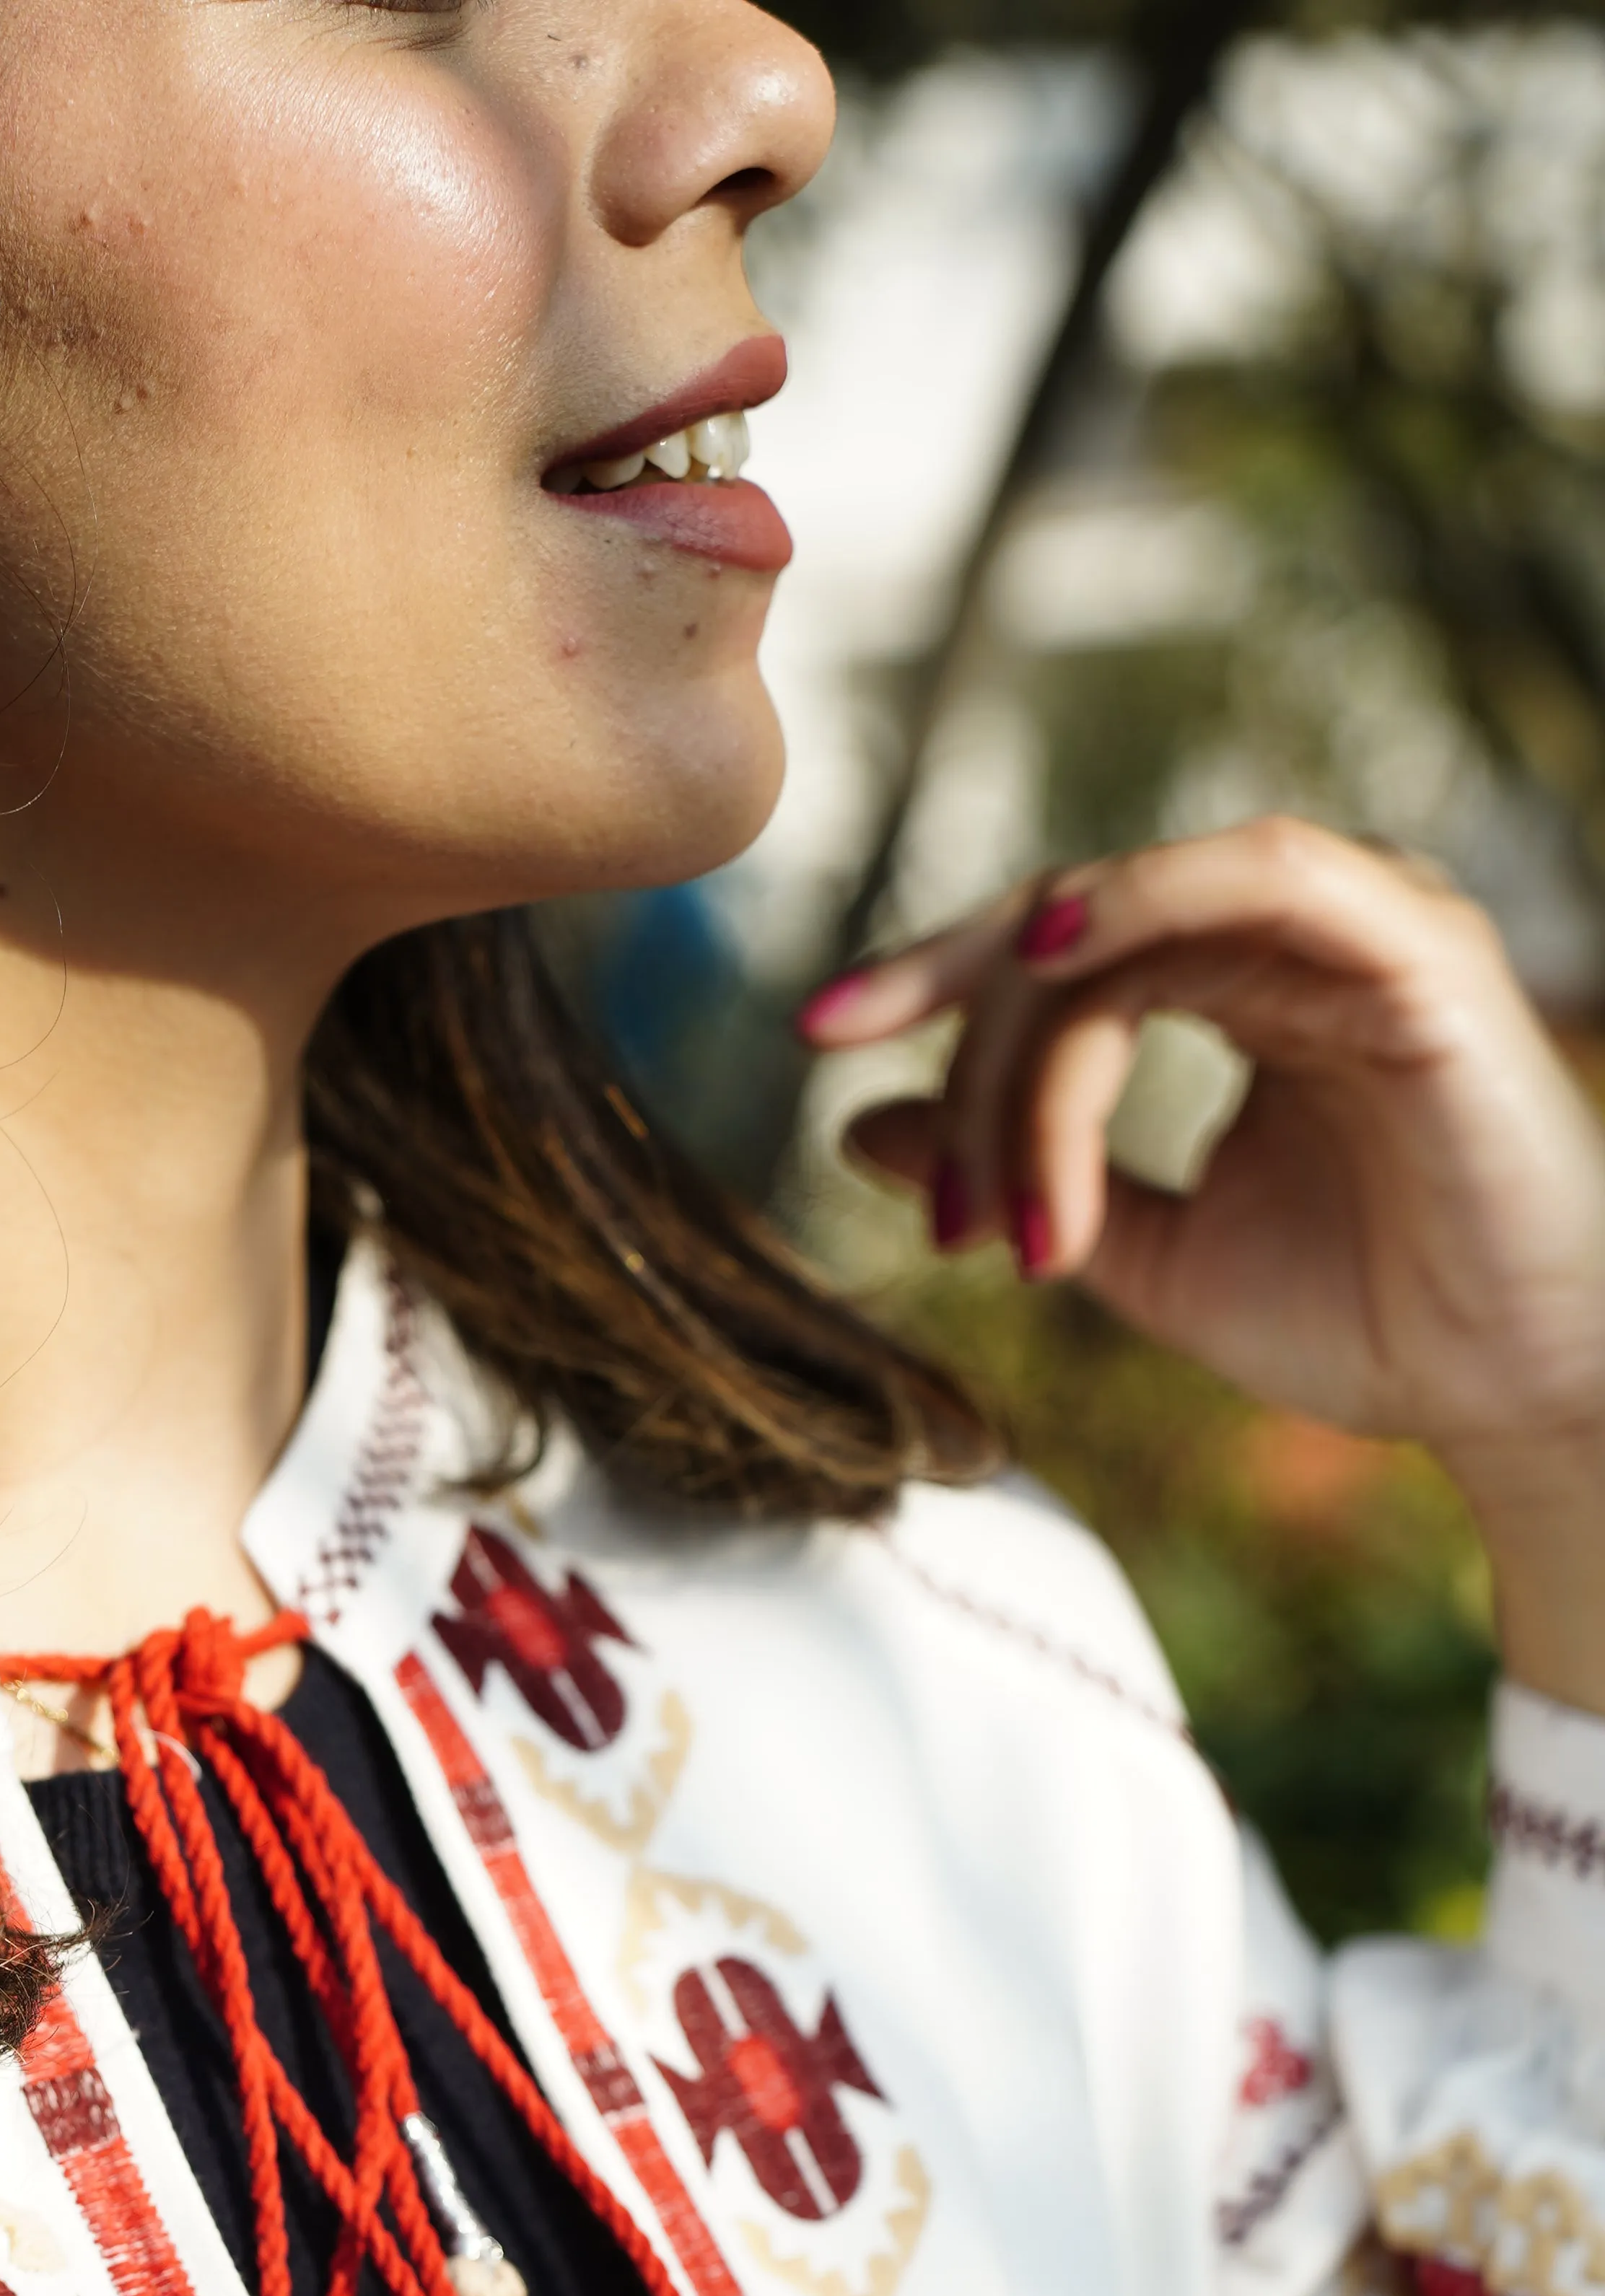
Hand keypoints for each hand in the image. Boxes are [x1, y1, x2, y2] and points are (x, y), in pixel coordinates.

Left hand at [799, 819, 1604, 1708]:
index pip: (1057, 950)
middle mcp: (1296, 939)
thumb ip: (1016, 1173)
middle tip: (924, 1186)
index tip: (818, 1054)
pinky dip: (1154, 896)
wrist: (1509, 1393)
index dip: (931, 992)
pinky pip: (1269, 872)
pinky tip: (1060, 961)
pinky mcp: (1417, 947)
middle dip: (959, 1030)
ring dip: (1034, 1028)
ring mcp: (1361, 927)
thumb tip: (855, 1125)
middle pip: (1073, 923)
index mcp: (1241, 989)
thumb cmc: (1362, 1323)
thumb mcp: (1141, 1254)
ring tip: (981, 1156)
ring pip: (1140, 907)